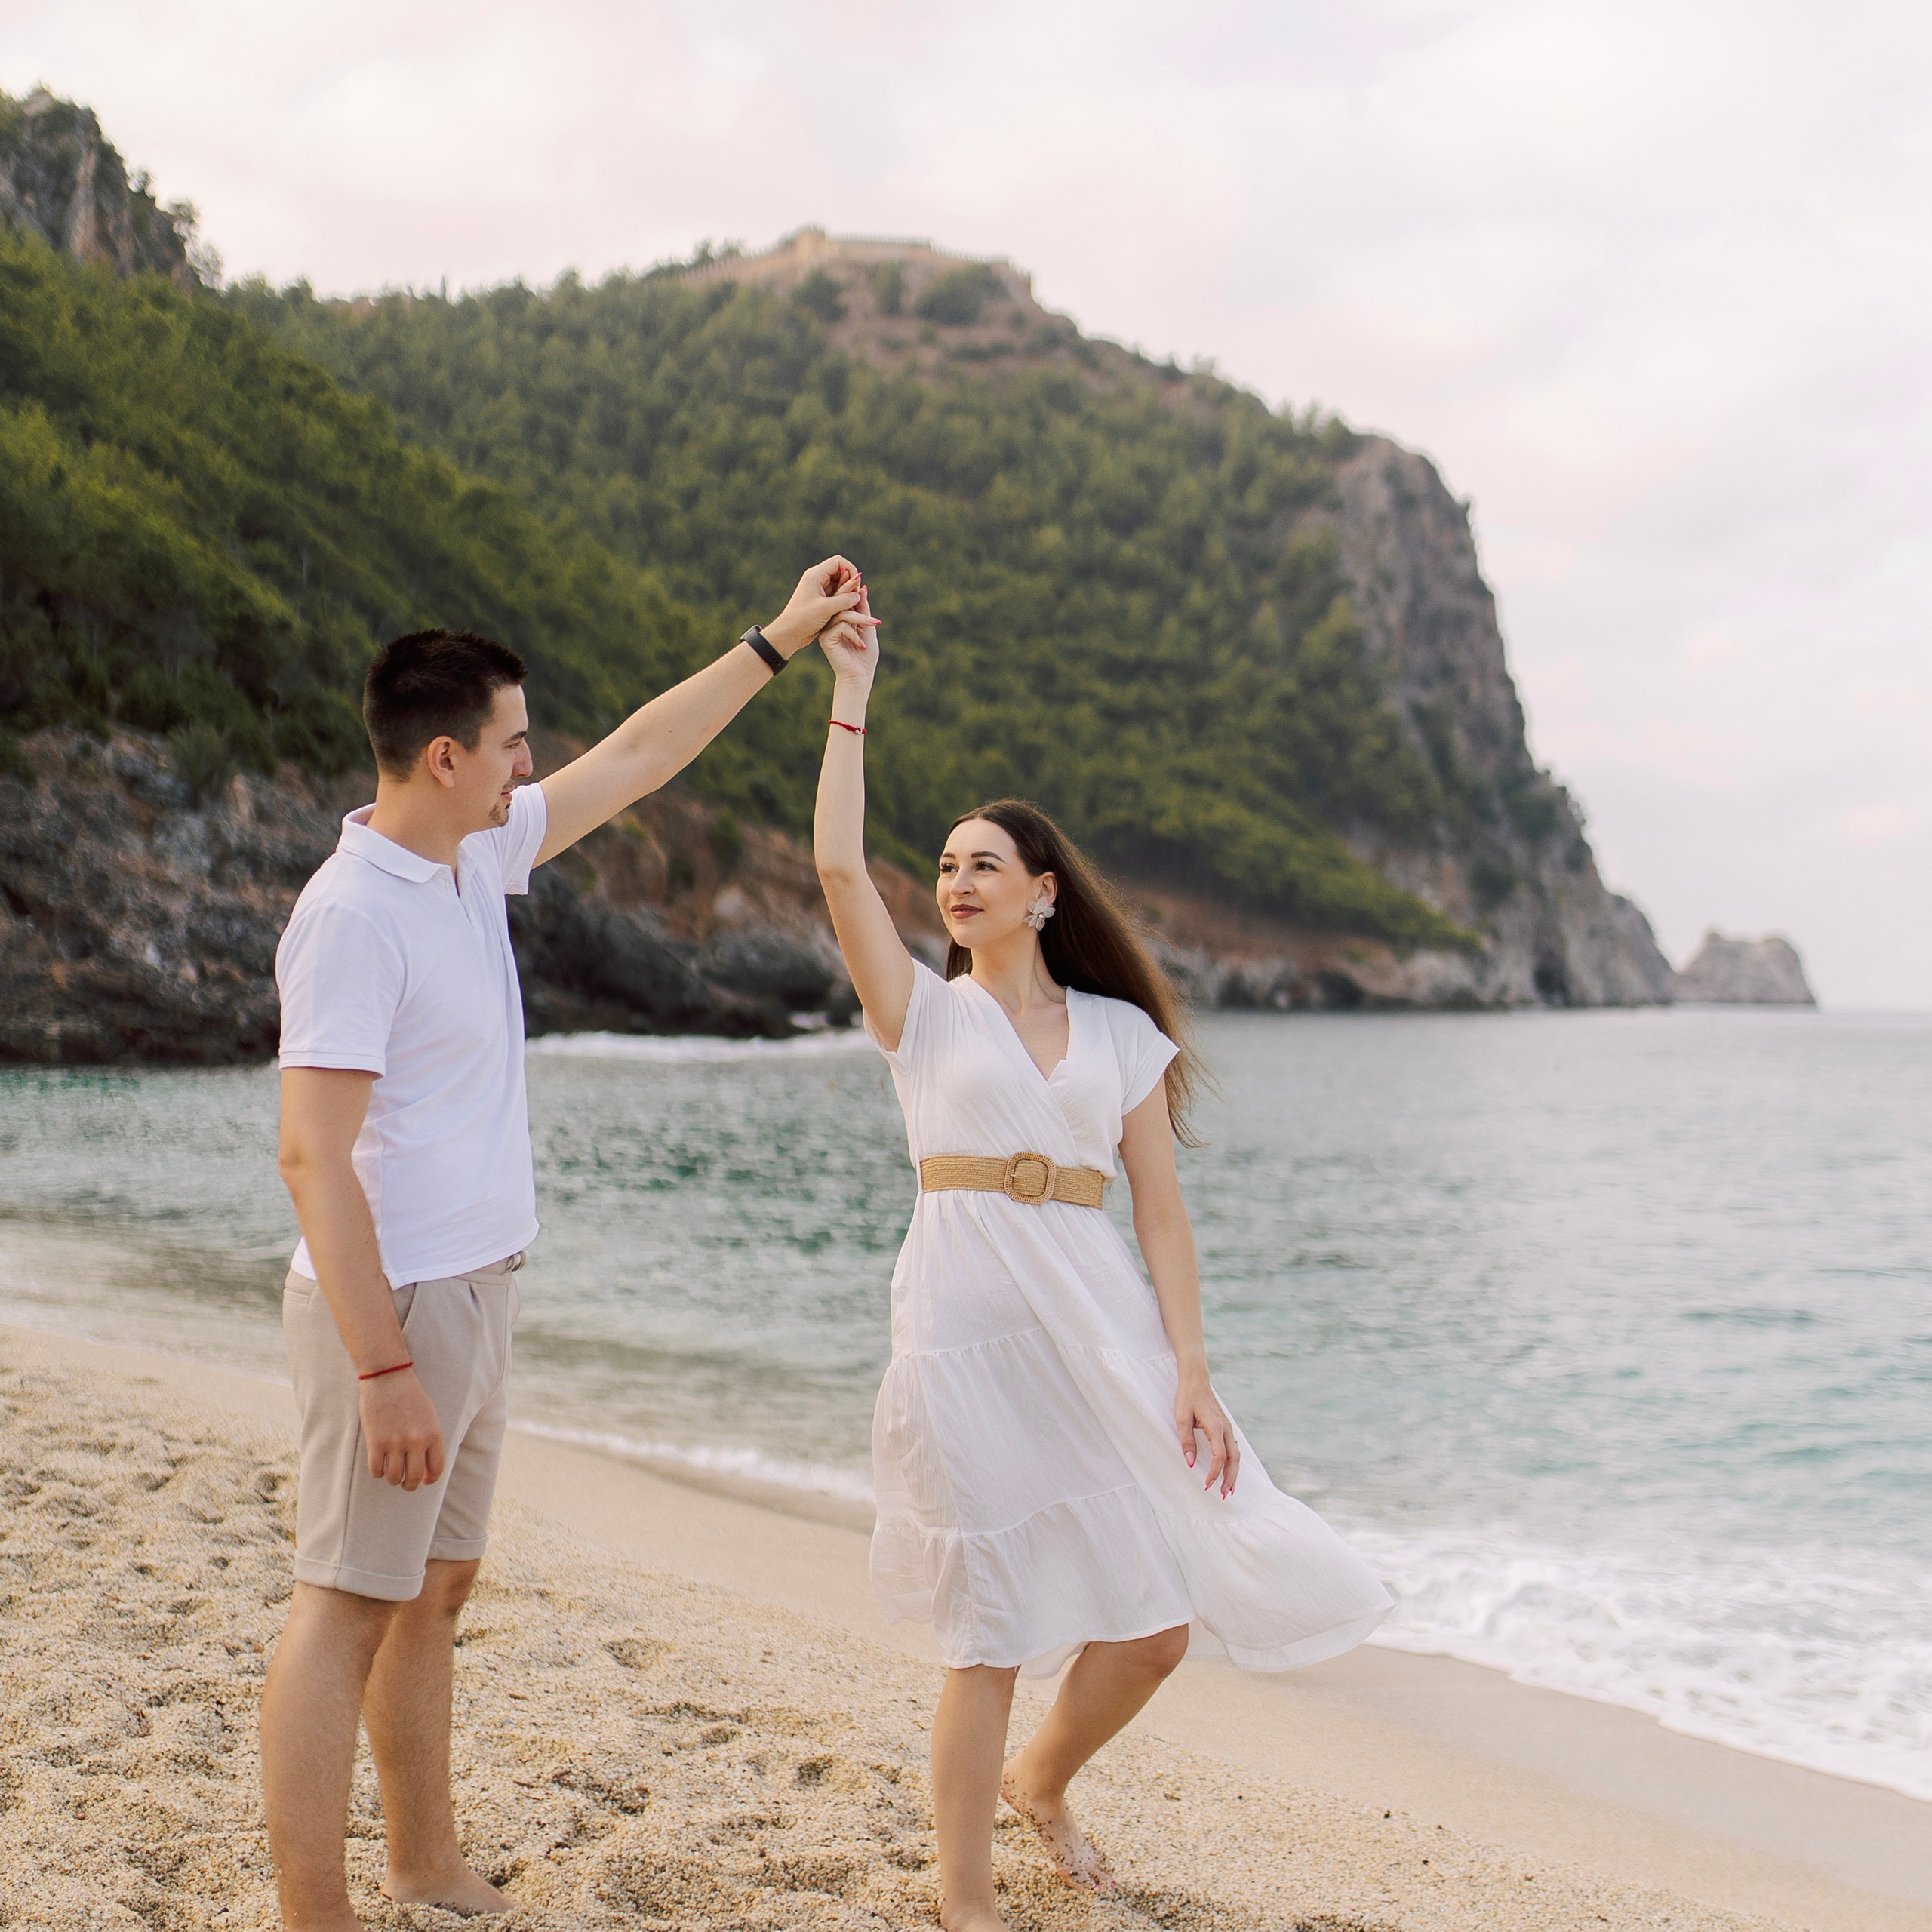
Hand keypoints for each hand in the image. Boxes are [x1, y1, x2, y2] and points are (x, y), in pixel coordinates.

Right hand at [359, 1369, 445, 1490]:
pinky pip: (376, 1470)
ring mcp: (395, 1442)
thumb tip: (424, 1467)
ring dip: (392, 1479)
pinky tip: (378, 1464)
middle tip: (404, 1483)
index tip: (423, 1481)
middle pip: (413, 1478)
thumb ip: (429, 1440)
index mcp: (434, 1434)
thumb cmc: (410, 1395)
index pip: (436, 1469)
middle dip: (409, 1485)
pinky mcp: (375, 1442)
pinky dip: (377, 1472)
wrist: (388, 1376)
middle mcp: (416, 1441)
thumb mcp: (429, 1416)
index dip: (429, 1480)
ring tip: (391, 1473)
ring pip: (394, 1477)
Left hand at [763, 556, 876, 658]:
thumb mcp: (827, 608)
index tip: (856, 585)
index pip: (838, 562)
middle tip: (852, 599)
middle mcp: (817, 579)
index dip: (851, 570)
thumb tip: (858, 594)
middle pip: (841, 573)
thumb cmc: (803, 619)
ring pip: (840, 586)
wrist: (788, 634)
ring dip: (847, 594)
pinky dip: (843, 601)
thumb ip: (845, 599)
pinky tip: (844, 612)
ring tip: (847, 607)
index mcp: (815, 575)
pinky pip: (837, 596)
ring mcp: (820, 590)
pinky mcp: (822, 601)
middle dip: (850, 584)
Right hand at [819, 582, 878, 691]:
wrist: (860, 676)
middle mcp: (830, 623)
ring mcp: (826, 631)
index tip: (860, 580)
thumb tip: (863, 588)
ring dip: (860, 618)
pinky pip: (840, 626)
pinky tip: (861, 644)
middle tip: (860, 584)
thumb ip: (863, 608)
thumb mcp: (867, 627)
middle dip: (852, 594)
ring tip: (874, 625)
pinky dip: (854, 634)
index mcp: (839, 620)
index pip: (844, 601)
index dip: (852, 590)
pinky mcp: (826, 639)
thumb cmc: (865, 655)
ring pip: (842, 613)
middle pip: (840, 603)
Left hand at [1176, 1372, 1238, 1498]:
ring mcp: (1227, 1427)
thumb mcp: (1181, 1418)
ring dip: (1233, 1473)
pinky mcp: (1225, 1427)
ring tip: (1229, 1490)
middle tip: (1224, 1495)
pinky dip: (1233, 1463)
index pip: (1220, 1456)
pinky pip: (1233, 1449)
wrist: (1196, 1380)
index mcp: (1215, 1426)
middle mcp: (1225, 1428)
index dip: (1215, 1472)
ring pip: (1236, 1455)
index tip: (1206, 1484)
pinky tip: (1228, 1472)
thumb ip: (1187, 1441)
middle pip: (1234, 1458)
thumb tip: (1191, 1463)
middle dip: (1230, 1478)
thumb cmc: (1187, 1398)